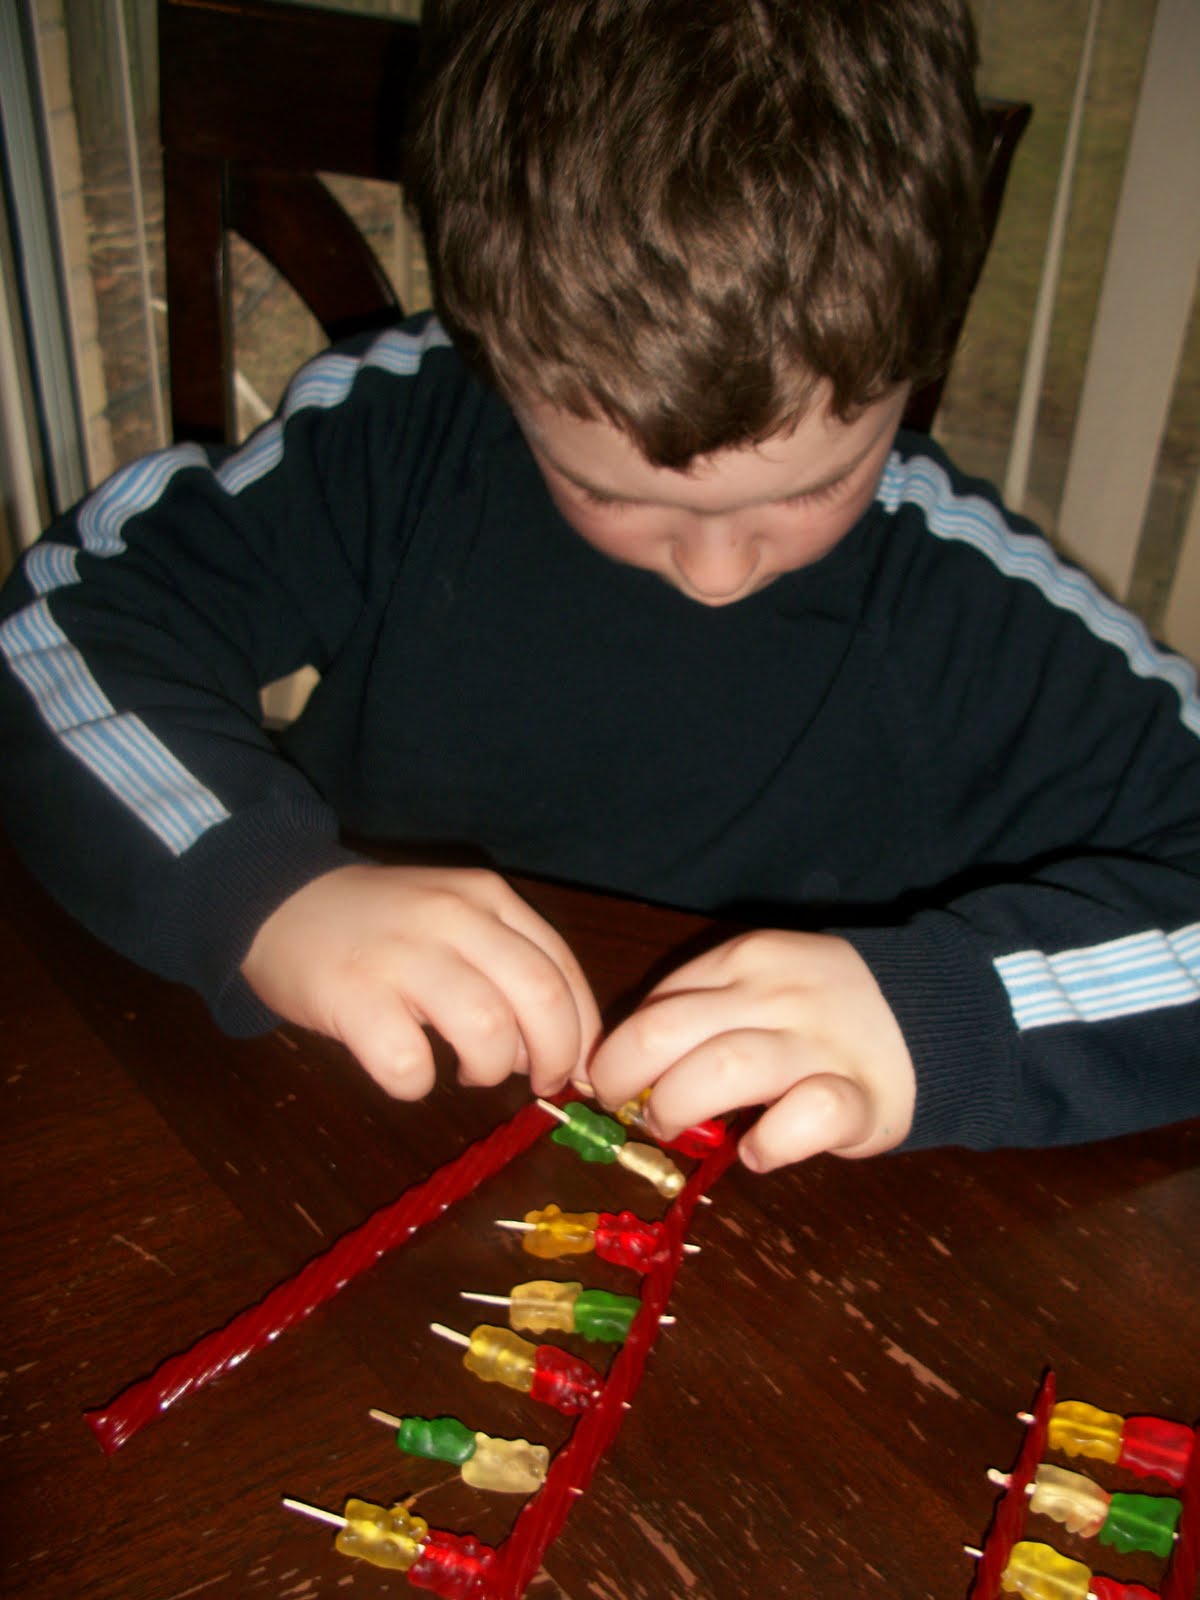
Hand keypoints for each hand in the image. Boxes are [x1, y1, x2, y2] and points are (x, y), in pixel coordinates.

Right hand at [240, 863, 600, 1100]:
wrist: (278, 900)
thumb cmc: (379, 926)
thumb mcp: (453, 919)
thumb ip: (507, 966)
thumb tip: (559, 1050)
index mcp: (487, 898)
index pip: (561, 968)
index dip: (582, 1031)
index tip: (576, 1068)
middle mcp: (453, 917)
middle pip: (540, 997)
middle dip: (555, 1057)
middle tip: (538, 1083)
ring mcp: (401, 954)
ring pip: (487, 1030)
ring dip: (491, 1069)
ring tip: (470, 1071)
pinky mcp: (351, 995)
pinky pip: (408, 1062)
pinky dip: (417, 1083)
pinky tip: (407, 1071)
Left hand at [587, 930, 913, 1170]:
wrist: (936, 1017)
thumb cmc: (824, 1014)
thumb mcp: (760, 984)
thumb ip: (702, 1009)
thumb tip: (621, 1066)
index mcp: (746, 960)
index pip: (657, 1002)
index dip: (620, 1051)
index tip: (615, 1084)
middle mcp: (778, 995)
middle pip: (667, 1031)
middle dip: (625, 1078)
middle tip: (632, 1110)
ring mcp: (822, 1044)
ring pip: (725, 1068)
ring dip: (679, 1106)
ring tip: (675, 1130)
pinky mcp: (863, 1098)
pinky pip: (807, 1116)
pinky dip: (770, 1143)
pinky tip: (758, 1153)